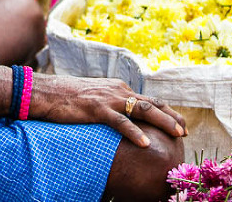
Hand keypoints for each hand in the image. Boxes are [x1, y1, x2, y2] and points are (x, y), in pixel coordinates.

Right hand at [30, 74, 186, 146]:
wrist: (45, 92)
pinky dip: (135, 133)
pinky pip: (121, 122)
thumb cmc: (67, 98)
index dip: (168, 112)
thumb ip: (111, 105)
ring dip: (163, 122)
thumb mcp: (95, 98)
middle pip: (153, 104)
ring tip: (177, 135)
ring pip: (144, 110)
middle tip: (186, 132)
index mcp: (119, 88)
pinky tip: (145, 143)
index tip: (181, 125)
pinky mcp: (97, 109)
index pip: (150, 100)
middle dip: (172, 118)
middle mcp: (118, 91)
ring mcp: (109, 99)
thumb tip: (123, 118)